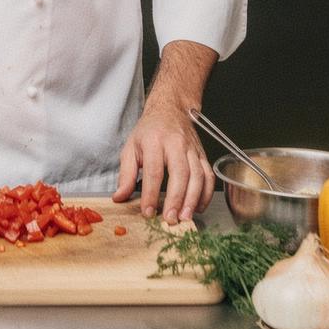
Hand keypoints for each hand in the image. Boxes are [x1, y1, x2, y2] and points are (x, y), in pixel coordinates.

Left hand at [111, 100, 214, 223]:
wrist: (170, 109)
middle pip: (180, 173)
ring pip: (198, 175)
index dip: (150, 193)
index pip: (153, 170)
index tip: (147, 212)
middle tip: (170, 219)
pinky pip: (209, 176)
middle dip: (176, 199)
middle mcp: (176, 144)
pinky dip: (206, 194)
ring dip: (193, 199)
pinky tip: (198, 207)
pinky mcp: (203, 155)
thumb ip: (126, 174)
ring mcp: (192, 149)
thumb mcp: (131, 147)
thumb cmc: (149, 131)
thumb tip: (120, 197)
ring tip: (185, 218)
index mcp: (154, 141)